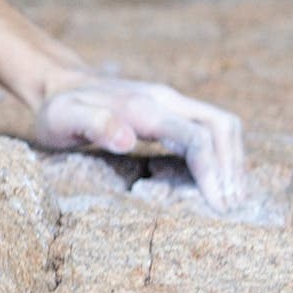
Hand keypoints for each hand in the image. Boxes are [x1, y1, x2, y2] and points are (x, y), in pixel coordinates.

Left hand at [34, 76, 248, 211]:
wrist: (59, 85)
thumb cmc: (59, 110)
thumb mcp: (64, 118)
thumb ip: (94, 125)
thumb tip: (127, 139)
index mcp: (145, 107)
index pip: (196, 137)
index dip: (213, 171)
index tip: (220, 205)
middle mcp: (166, 101)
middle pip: (220, 126)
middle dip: (233, 166)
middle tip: (233, 206)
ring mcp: (171, 105)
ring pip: (220, 126)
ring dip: (232, 159)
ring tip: (233, 197)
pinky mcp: (170, 113)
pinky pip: (207, 131)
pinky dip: (220, 154)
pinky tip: (218, 181)